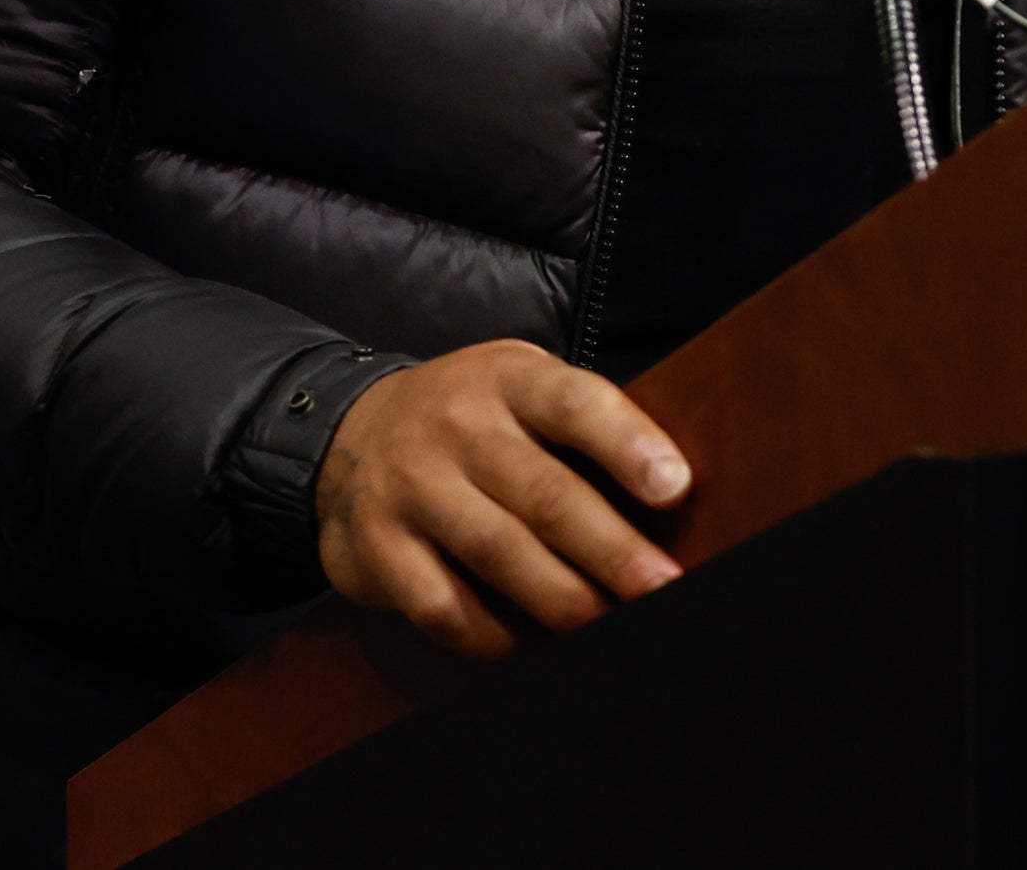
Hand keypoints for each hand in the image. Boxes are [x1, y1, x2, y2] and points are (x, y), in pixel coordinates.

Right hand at [311, 341, 691, 657]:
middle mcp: (457, 426)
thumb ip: (583, 431)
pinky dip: (495, 637)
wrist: (349, 431)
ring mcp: (411, 487)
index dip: (627, 444)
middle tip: (664, 587)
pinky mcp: (377, 548)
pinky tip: (534, 648)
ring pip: (498, 553)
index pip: (574, 403)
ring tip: (611, 624)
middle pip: (544, 494)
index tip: (676, 487)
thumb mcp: (522, 392)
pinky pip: (444, 606)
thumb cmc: (474, 420)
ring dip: (564, 599)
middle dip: (612, 550)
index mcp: (508, 379)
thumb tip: (673, 500)